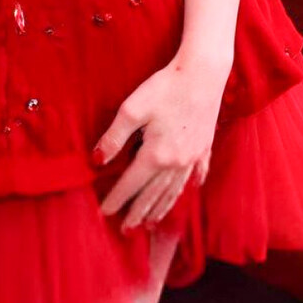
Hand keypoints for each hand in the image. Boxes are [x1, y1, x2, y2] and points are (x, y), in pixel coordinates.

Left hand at [94, 53, 228, 231]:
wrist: (203, 73)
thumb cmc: (165, 87)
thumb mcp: (131, 110)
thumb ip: (114, 138)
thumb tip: (97, 160)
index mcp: (156, 155)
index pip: (131, 184)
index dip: (116, 199)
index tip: (104, 213)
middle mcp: (177, 163)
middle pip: (153, 195)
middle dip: (138, 213)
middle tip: (126, 230)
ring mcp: (194, 157)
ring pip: (174, 190)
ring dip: (161, 207)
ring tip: (151, 222)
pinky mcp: (205, 146)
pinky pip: (197, 174)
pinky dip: (189, 186)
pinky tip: (190, 192)